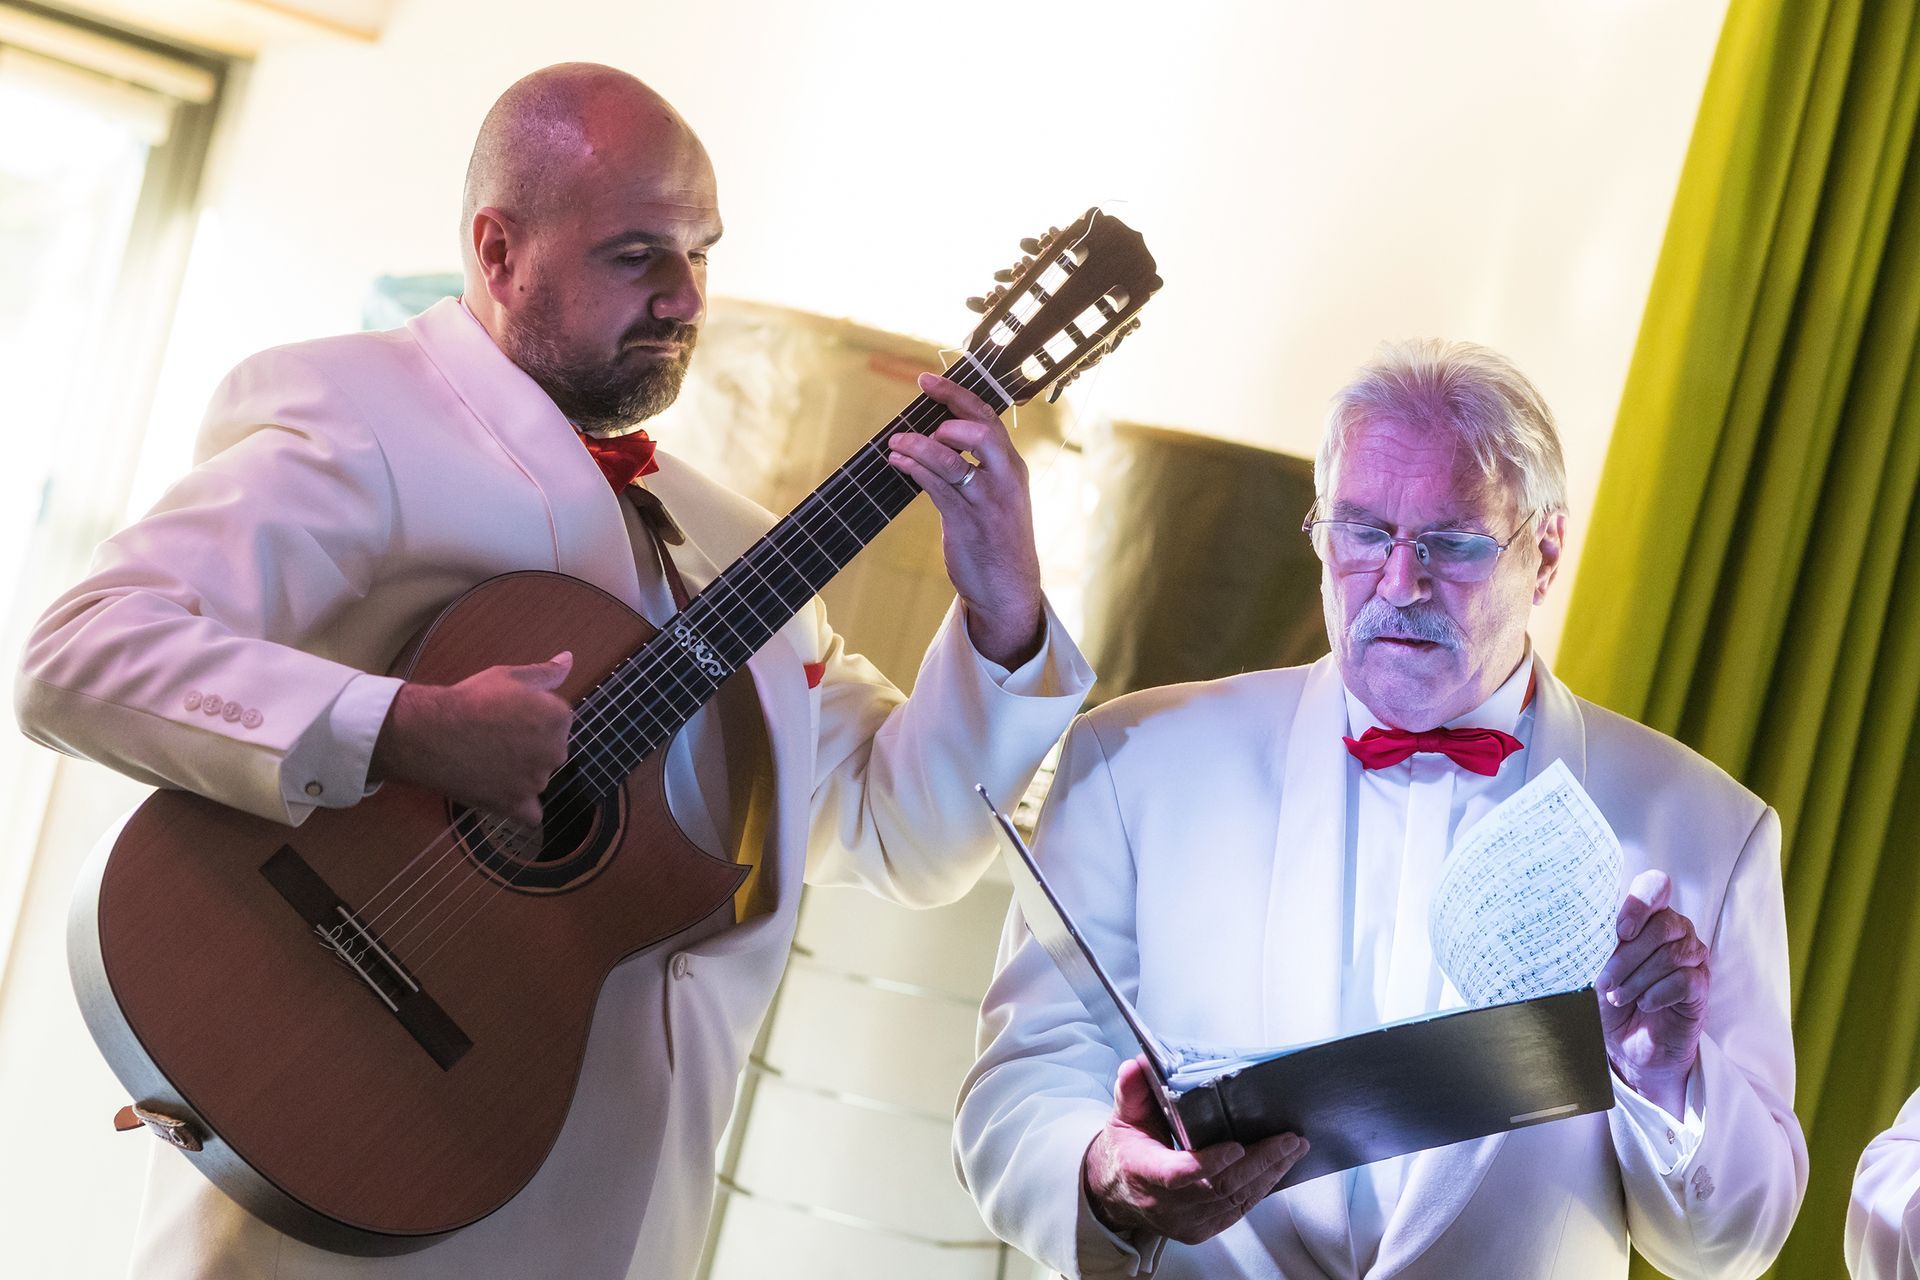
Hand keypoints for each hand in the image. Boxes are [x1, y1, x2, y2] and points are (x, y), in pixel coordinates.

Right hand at [370, 651, 573, 825]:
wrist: (432, 732)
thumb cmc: (470, 699)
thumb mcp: (509, 675)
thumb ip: (546, 672)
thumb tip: (569, 660)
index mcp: (559, 718)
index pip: (556, 721)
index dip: (532, 718)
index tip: (508, 716)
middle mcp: (556, 751)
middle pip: (550, 750)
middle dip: (531, 746)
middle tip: (497, 738)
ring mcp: (537, 781)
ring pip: (538, 779)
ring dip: (522, 773)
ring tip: (488, 761)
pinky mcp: (516, 804)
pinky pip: (531, 815)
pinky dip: (522, 809)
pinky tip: (507, 798)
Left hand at [886, 371, 1044, 667]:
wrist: (1009, 590)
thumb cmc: (997, 539)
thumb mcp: (996, 496)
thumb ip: (975, 467)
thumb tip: (937, 438)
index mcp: (1012, 468)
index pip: (989, 419)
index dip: (958, 396)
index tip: (927, 381)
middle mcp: (1005, 479)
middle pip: (981, 430)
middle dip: (948, 409)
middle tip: (919, 402)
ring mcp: (987, 502)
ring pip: (952, 460)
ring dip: (919, 445)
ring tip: (896, 442)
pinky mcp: (967, 524)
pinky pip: (938, 487)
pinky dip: (914, 469)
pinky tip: (897, 462)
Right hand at [1082, 1056, 1307, 1245]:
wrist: (1118, 1194)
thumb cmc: (1127, 1151)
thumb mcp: (1123, 1115)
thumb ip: (1131, 1089)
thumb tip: (1137, 1064)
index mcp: (1143, 1172)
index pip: (1178, 1174)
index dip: (1210, 1163)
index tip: (1238, 1146)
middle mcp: (1165, 1204)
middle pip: (1220, 1188)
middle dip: (1260, 1162)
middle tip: (1288, 1139)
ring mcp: (1185, 1222)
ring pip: (1235, 1201)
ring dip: (1269, 1174)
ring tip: (1293, 1149)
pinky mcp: (1202, 1230)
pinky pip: (1238, 1211)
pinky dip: (1261, 1188)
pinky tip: (1277, 1169)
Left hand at [1596, 869, 1708, 1113]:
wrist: (1625, 1043)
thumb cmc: (1608, 997)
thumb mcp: (1596, 966)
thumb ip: (1599, 940)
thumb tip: (1585, 922)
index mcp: (1647, 916)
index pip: (1655, 886)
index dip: (1639, 904)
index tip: (1620, 931)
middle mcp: (1675, 930)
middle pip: (1663, 924)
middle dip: (1628, 955)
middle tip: (1607, 981)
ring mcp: (1692, 957)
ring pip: (1673, 953)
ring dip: (1639, 978)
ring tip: (1620, 996)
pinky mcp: (1701, 986)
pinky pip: (1685, 980)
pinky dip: (1658, 993)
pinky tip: (1644, 1003)